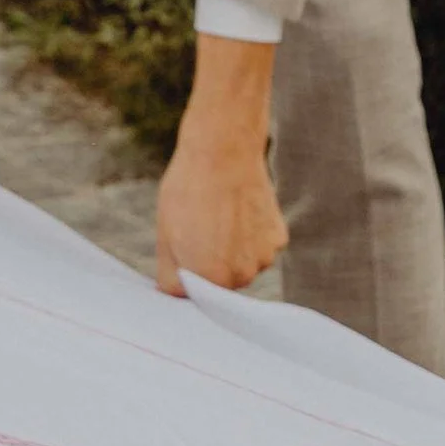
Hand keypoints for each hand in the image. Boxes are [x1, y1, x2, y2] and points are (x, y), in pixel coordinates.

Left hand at [156, 36, 286, 296]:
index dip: (183, 271)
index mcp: (211, 279)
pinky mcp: (279, 239)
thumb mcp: (166, 236)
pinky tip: (239, 212)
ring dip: (232, 252)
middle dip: (209, 266)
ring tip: (221, 218)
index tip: (181, 248)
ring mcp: (264, 258)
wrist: (223, 151)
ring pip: (242, 266)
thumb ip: (170, 275)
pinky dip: (250, 237)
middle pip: (220, 284)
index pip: (190, 294)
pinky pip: (259, 249)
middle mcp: (242, 276)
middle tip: (200, 229)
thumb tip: (175, 294)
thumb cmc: (188, 191)